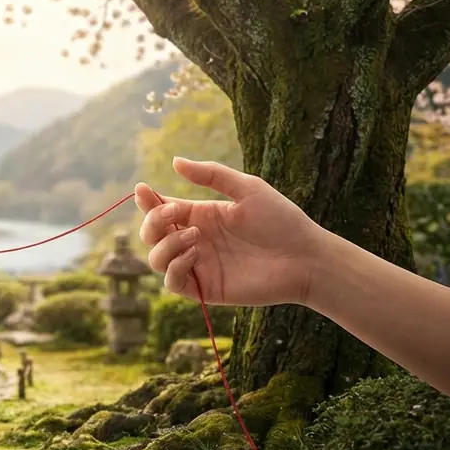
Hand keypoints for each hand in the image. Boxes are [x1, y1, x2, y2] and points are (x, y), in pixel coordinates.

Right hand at [134, 157, 324, 306]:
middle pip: (150, 234)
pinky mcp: (205, 288)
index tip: (143, 189)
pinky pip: (172, 281)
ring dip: (165, 245)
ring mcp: (198, 265)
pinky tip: (194, 255)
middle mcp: (193, 240)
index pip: (160, 209)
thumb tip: (175, 161)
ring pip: (155, 259)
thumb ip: (211, 175)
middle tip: (175, 213)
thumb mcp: (247, 189)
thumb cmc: (281, 221)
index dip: (146, 201)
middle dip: (152, 221)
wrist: (305, 258)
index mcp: (200, 216)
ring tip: (194, 237)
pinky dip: (175, 267)